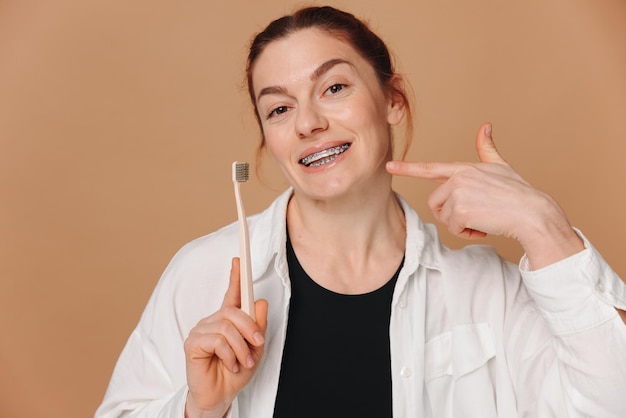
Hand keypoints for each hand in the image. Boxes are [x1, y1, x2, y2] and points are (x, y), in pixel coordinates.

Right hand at [184, 258, 267, 417]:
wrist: (221, 396)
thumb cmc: (235, 372)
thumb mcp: (255, 349)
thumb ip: (258, 327)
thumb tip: (260, 302)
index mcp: (228, 320)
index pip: (232, 294)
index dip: (235, 276)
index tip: (238, 259)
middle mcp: (213, 321)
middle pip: (234, 311)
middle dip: (250, 328)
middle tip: (257, 344)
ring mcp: (201, 330)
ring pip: (227, 327)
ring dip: (241, 347)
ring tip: (243, 362)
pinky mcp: (193, 343)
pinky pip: (217, 340)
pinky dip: (229, 355)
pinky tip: (230, 365)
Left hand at [386, 123, 583, 267]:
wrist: (532, 213)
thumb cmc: (518, 192)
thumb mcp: (501, 167)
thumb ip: (487, 149)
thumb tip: (485, 126)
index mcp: (464, 168)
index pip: (431, 168)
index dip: (408, 168)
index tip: (390, 167)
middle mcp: (458, 177)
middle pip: (436, 203)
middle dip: (451, 214)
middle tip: (475, 215)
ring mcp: (459, 192)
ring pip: (444, 217)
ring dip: (460, 225)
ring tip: (481, 220)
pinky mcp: (461, 209)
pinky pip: (453, 228)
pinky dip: (467, 233)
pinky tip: (483, 227)